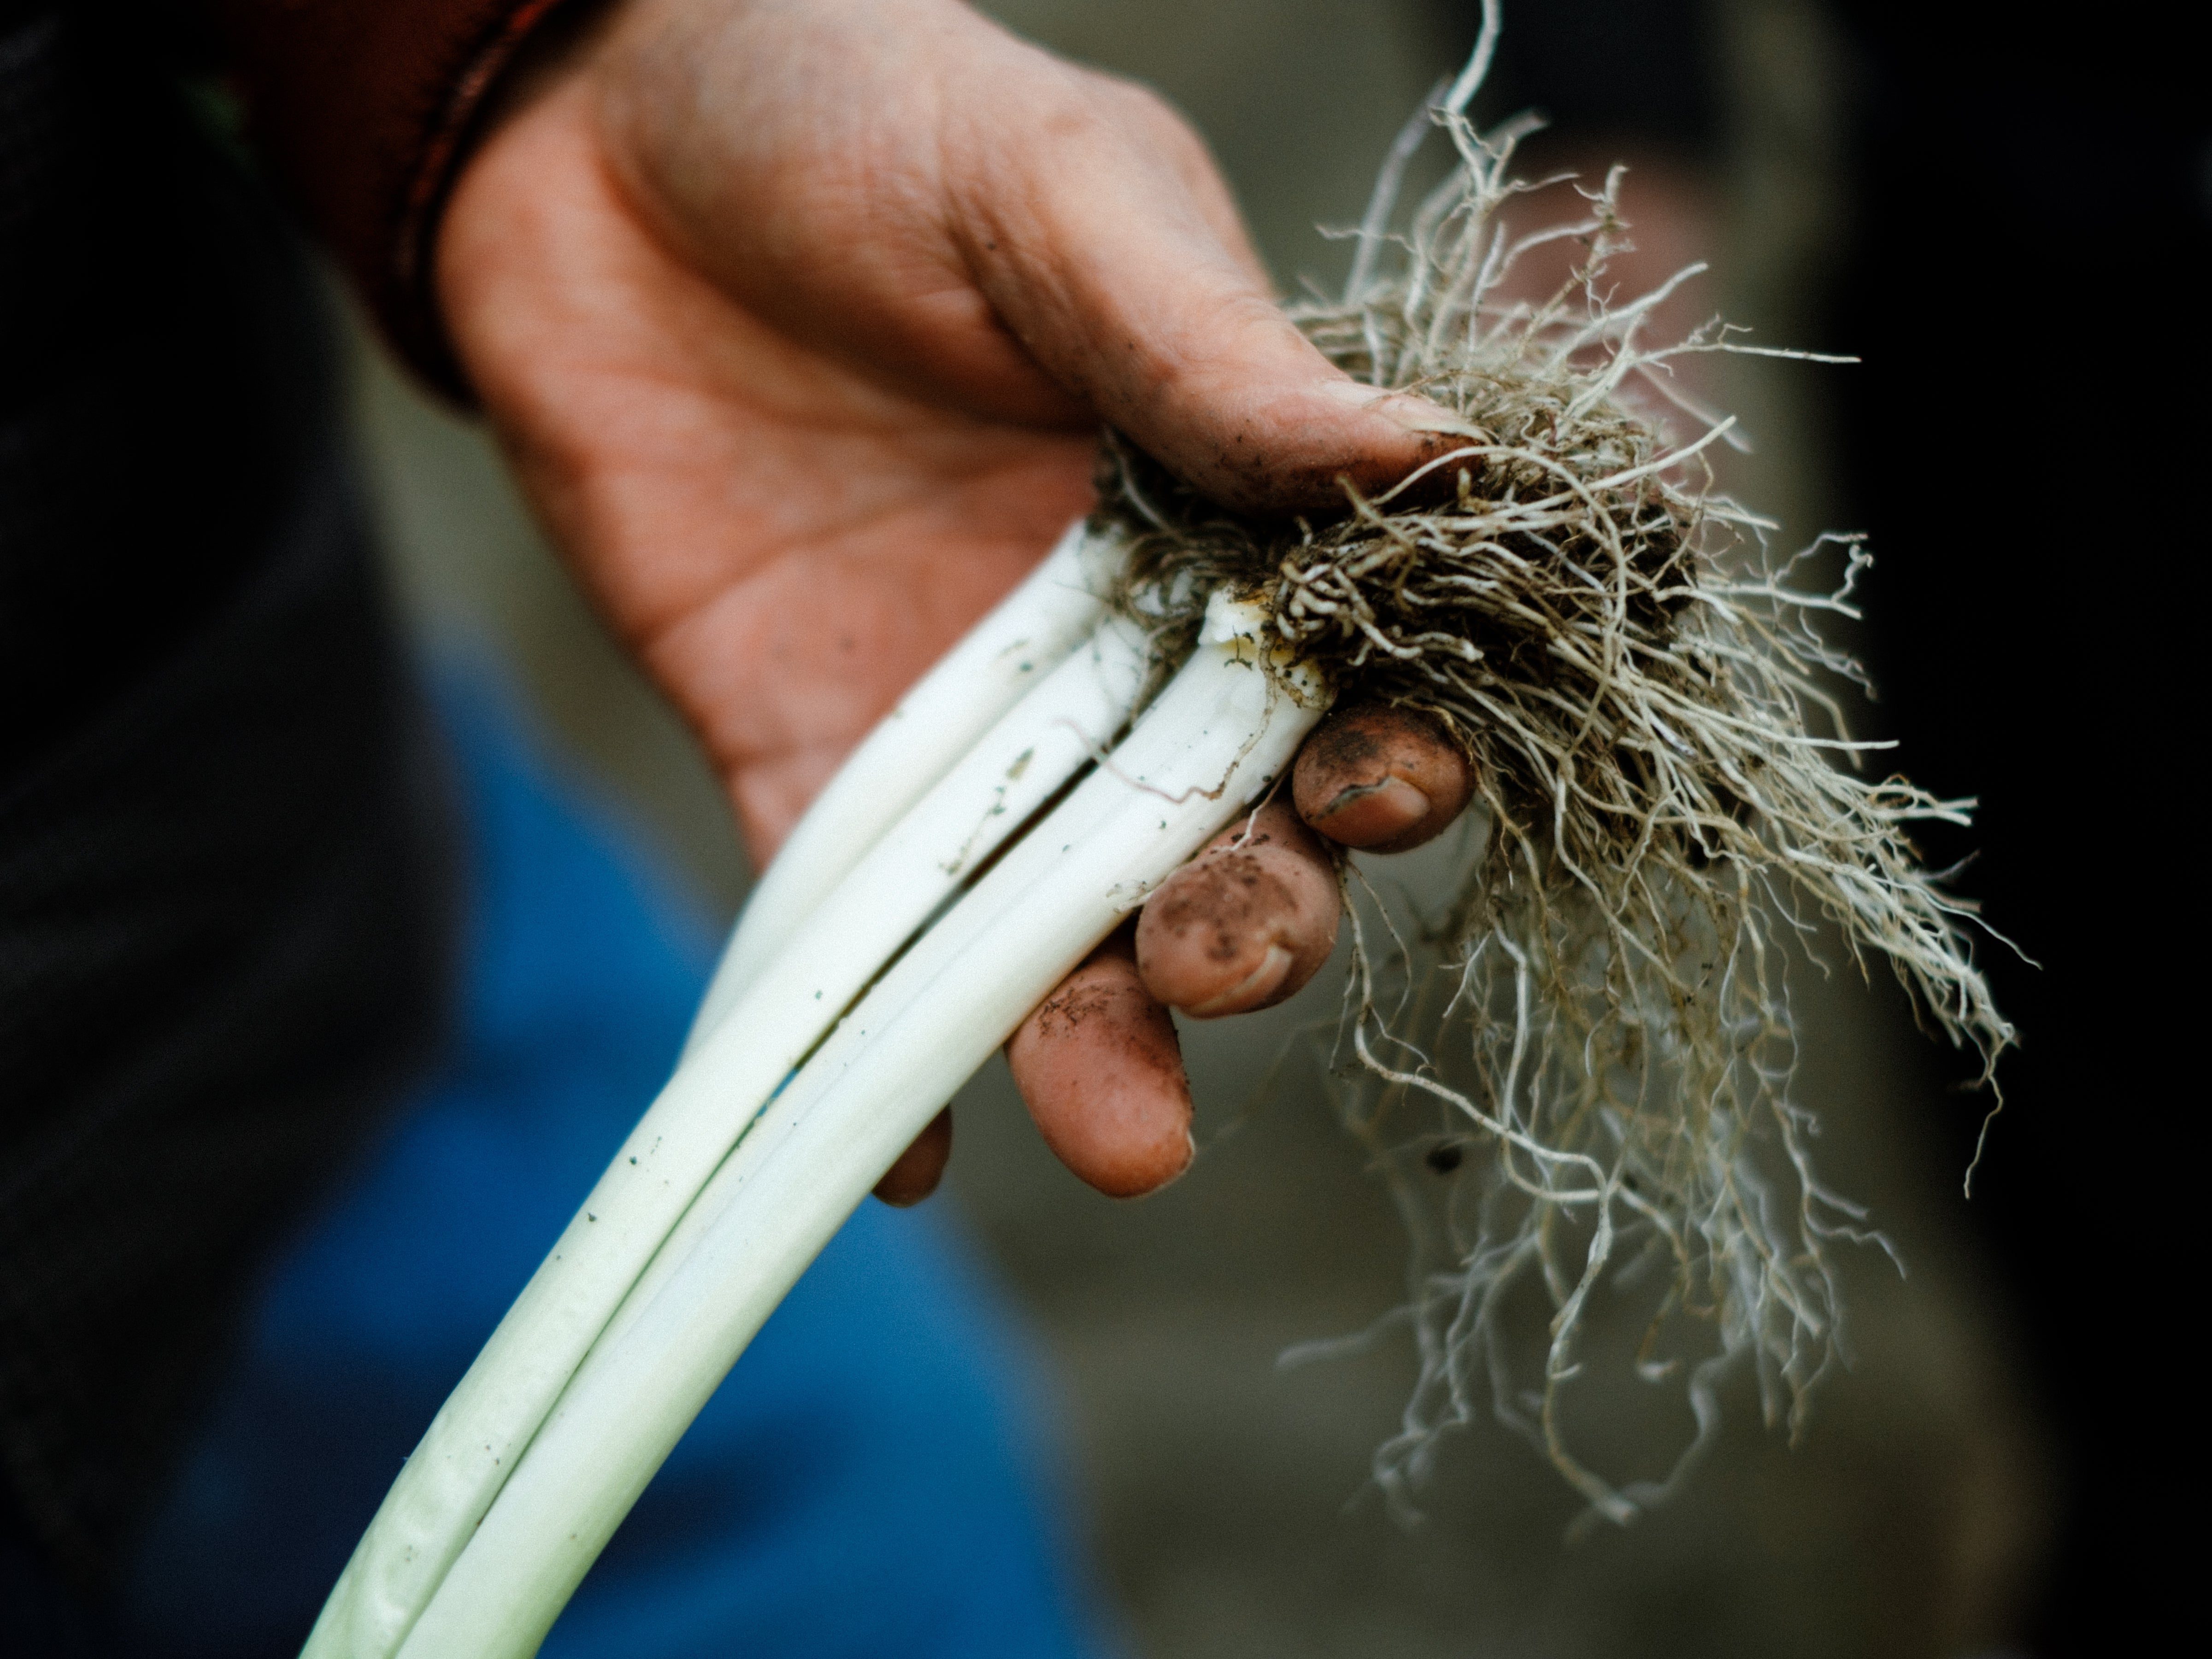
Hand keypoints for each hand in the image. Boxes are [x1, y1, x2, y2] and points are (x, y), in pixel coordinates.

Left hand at [435, 0, 1473, 1203]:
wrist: (597, 143)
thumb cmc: (863, 119)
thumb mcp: (1064, 197)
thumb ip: (1221, 349)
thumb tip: (1438, 462)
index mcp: (1219, 517)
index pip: (1345, 677)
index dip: (1384, 755)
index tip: (1382, 788)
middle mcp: (1111, 648)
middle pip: (1212, 834)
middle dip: (1243, 922)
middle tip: (1224, 952)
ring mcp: (959, 720)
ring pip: (1050, 919)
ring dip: (1091, 1035)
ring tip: (1120, 1126)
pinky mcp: (804, 755)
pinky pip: (849, 929)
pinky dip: (876, 1048)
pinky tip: (906, 1157)